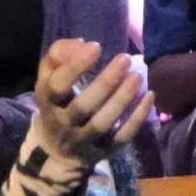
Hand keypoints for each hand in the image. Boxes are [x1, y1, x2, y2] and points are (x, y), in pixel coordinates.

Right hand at [32, 40, 150, 163]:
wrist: (56, 148)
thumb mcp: (48, 76)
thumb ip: (59, 54)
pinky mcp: (103, 151)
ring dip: (122, 99)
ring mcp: (83, 140)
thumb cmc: (57, 102)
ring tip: (138, 76)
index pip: (57, 86)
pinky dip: (137, 118)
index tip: (95, 46)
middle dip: (105, 82)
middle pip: (83, 106)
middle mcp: (63, 123)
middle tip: (125, 58)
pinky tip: (148, 96)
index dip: (75, 67)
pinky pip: (122, 137)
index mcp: (48, 102)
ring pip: (103, 123)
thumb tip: (83, 44)